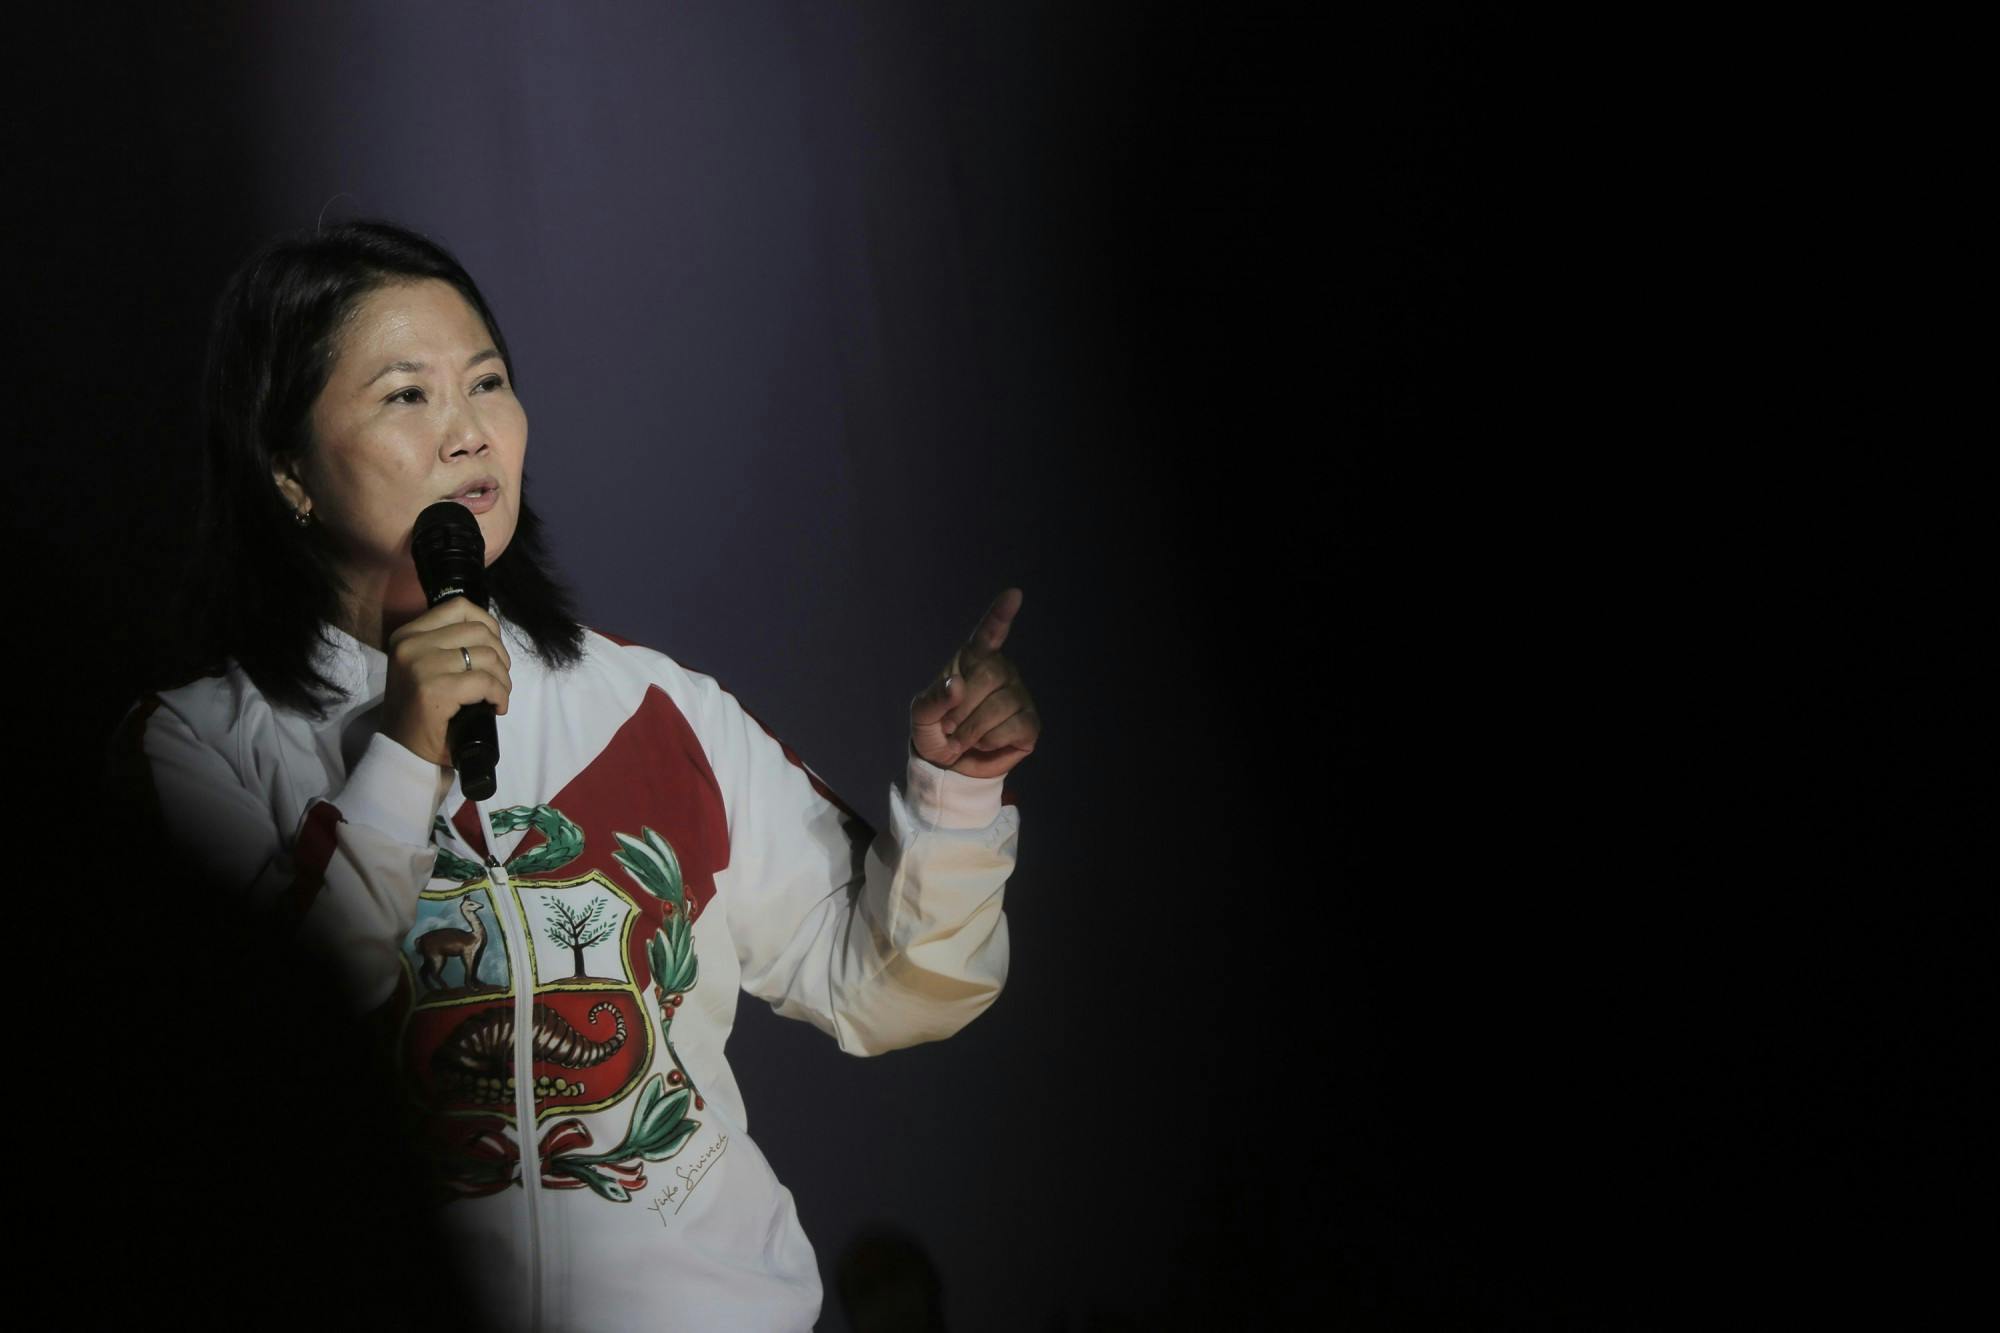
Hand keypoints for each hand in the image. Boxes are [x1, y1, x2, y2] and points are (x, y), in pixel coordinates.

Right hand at [381, 597, 512, 768]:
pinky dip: (500, 695)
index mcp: (408, 634)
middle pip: (479, 631)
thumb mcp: (424, 666)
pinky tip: (497, 707)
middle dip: (501, 657)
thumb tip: (488, 633)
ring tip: (497, 696)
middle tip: (498, 680)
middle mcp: (411, 644)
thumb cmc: (419, 711)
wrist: (402, 752)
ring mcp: (421, 665)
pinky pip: (486, 683)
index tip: (494, 650)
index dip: (489, 626)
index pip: (460, 608)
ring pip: (487, 656)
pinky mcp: (435, 689)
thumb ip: (445, 645)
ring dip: (503, 679)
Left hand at [910, 588, 1039, 778]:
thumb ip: (932, 700)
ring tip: (965, 737)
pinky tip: (986, 743)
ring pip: (999, 706)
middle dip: (961, 708)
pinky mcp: (1030, 723)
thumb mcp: (921, 717)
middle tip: (950, 726)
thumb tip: (957, 685)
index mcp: (972, 661)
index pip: (988, 634)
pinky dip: (991, 742)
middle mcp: (1001, 672)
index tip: (1013, 595)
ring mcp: (1018, 696)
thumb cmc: (936, 732)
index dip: (1000, 615)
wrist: (949, 766)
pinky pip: (1013, 728)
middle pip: (989, 675)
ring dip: (972, 730)